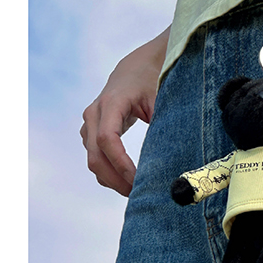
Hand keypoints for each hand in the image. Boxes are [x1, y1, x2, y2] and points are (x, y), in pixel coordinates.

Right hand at [80, 29, 170, 195]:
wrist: (136, 67)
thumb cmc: (152, 80)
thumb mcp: (161, 98)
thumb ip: (163, 124)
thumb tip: (172, 159)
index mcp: (111, 103)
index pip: (108, 140)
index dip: (120, 164)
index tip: (138, 181)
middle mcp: (94, 113)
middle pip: (95, 156)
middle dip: (115, 179)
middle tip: (137, 195)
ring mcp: (89, 122)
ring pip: (93, 160)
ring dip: (111, 179)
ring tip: (135, 191)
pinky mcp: (91, 130)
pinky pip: (95, 156)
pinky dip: (108, 172)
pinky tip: (127, 181)